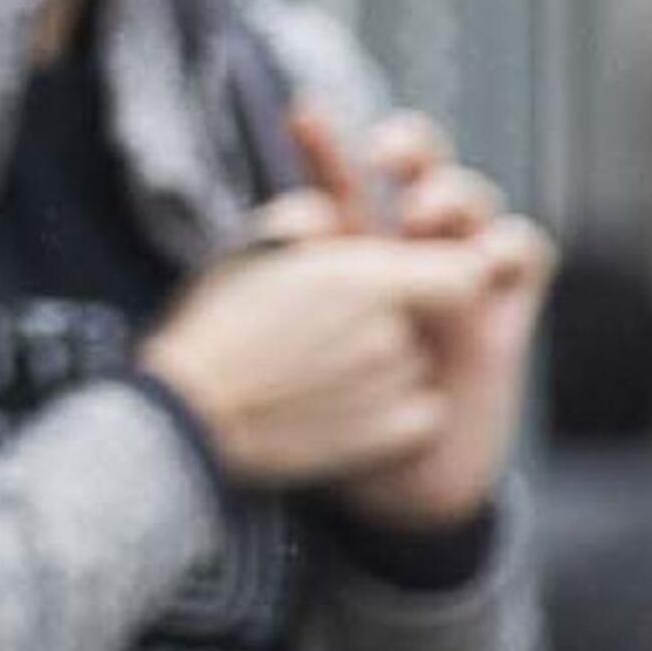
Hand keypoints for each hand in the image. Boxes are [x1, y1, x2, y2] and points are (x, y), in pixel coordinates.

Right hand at [138, 204, 486, 488]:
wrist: (185, 423)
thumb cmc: (211, 332)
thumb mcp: (249, 252)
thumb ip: (306, 217)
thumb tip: (331, 211)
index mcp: (368, 282)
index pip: (465, 271)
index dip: (439, 273)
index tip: (401, 280)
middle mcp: (396, 335)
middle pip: (431, 321)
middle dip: (394, 322)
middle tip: (328, 333)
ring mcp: (398, 390)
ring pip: (420, 367)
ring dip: (387, 368)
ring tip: (317, 377)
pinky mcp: (396, 439)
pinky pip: (419, 417)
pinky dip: (390, 415)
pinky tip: (336, 413)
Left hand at [287, 107, 555, 527]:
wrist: (386, 484)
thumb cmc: (327, 412)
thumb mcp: (294, 345)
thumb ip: (281, 289)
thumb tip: (276, 229)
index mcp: (347, 249)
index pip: (338, 181)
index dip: (324, 144)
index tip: (303, 113)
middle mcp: (407, 252)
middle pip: (421, 169)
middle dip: (412, 146)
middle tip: (387, 156)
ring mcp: (460, 277)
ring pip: (473, 200)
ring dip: (452, 191)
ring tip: (423, 213)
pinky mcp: (504, 312)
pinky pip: (526, 250)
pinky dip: (507, 241)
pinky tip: (480, 255)